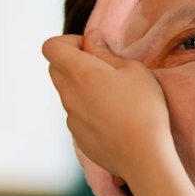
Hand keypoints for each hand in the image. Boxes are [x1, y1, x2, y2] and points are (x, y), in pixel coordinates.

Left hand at [42, 31, 173, 185]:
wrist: (143, 156)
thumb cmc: (143, 108)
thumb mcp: (133, 70)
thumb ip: (106, 52)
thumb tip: (91, 40)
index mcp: (78, 72)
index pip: (51, 46)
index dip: (69, 42)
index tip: (93, 50)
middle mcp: (68, 94)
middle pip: (56, 69)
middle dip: (76, 64)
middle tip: (106, 72)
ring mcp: (71, 117)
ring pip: (68, 93)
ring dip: (84, 89)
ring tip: (116, 99)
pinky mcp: (78, 136)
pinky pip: (78, 115)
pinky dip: (90, 111)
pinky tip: (116, 120)